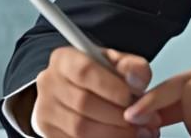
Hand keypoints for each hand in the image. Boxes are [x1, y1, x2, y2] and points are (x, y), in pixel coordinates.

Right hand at [33, 46, 158, 137]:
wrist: (74, 92)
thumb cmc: (97, 76)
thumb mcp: (114, 63)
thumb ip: (131, 66)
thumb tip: (138, 81)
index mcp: (64, 60)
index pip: (84, 71)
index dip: (110, 86)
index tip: (133, 96)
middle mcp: (49, 84)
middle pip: (83, 103)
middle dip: (118, 115)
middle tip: (144, 121)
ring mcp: (46, 112)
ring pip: (80, 129)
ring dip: (114, 134)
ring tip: (137, 132)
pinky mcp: (51, 134)